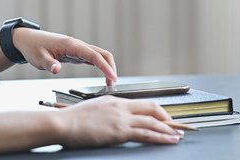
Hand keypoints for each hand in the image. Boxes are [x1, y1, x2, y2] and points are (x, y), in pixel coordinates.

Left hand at [12, 28, 116, 84]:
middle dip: (111, 67)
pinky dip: (101, 66)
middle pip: (102, 54)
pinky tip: (103, 76)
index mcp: (71, 45)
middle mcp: (77, 45)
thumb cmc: (33, 47)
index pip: (94, 55)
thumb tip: (57, 70)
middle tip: (113, 84)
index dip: (105, 67)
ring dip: (107, 67)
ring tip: (110, 83)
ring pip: (99, 56)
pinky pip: (93, 59)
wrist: (27, 40)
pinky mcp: (76, 54)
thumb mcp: (38, 58)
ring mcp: (78, 49)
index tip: (112, 78)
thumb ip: (49, 64)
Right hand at [53, 95, 182, 147]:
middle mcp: (121, 106)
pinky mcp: (119, 131)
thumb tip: (113, 119)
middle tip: (174, 126)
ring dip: (168, 129)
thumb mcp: (93, 109)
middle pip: (152, 108)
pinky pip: (146, 134)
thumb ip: (106, 112)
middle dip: (166, 118)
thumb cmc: (72, 119)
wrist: (62, 123)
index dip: (155, 111)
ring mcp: (121, 118)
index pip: (141, 103)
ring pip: (152, 122)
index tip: (163, 117)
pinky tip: (169, 140)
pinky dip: (161, 137)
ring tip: (178, 135)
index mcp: (114, 100)